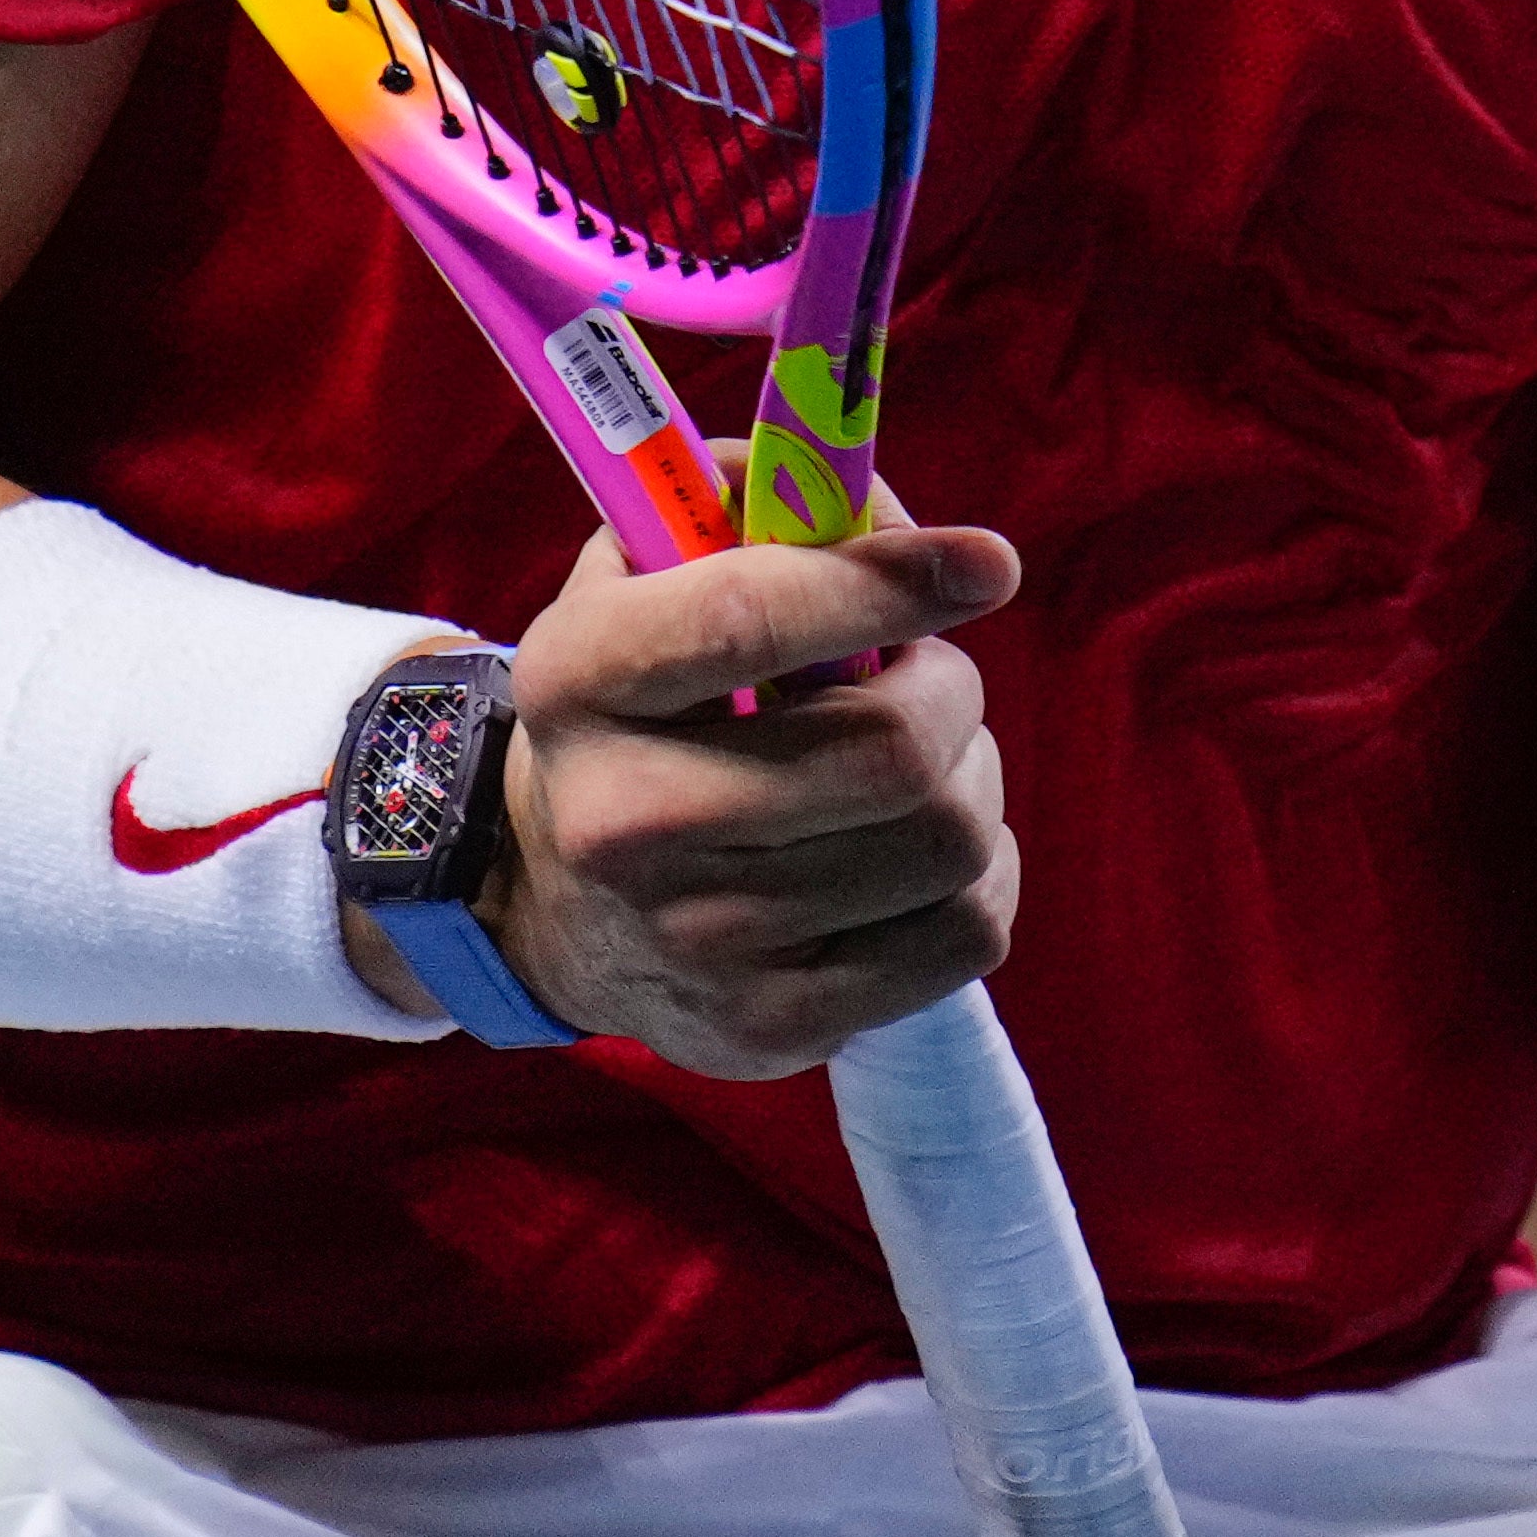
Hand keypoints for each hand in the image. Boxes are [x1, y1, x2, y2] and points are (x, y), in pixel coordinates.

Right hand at [452, 518, 1024, 1076]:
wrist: (551, 902)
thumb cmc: (641, 705)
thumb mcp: (646, 576)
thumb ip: (758, 506)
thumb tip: (903, 518)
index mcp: (579, 681)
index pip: (749, 619)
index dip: (888, 581)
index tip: (986, 563)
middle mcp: (622, 823)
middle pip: (888, 751)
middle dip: (949, 691)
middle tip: (931, 678)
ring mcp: (698, 943)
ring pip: (946, 841)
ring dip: (970, 779)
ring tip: (921, 764)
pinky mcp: (769, 1030)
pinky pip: (965, 934)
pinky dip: (979, 873)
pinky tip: (920, 847)